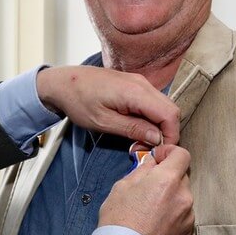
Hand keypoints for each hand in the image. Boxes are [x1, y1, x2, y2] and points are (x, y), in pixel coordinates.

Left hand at [36, 66, 179, 145]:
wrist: (63, 82)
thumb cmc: (79, 102)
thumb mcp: (104, 122)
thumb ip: (133, 129)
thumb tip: (157, 138)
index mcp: (136, 92)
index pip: (170, 114)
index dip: (171, 135)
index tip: (160, 152)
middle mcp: (143, 83)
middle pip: (171, 109)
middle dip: (167, 132)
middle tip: (151, 149)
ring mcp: (140, 82)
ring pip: (164, 106)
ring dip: (160, 126)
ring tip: (143, 141)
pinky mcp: (136, 84)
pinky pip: (154, 102)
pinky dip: (153, 117)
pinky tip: (139, 128)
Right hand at [99, 144, 193, 234]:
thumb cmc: (119, 220)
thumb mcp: (122, 186)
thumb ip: (142, 169)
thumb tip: (152, 162)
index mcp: (168, 180)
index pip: (182, 154)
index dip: (169, 153)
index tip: (157, 159)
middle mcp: (184, 195)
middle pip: (181, 175)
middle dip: (167, 176)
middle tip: (148, 185)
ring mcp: (188, 214)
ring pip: (182, 195)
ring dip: (170, 195)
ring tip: (150, 207)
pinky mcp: (187, 230)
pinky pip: (183, 212)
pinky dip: (173, 211)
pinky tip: (156, 220)